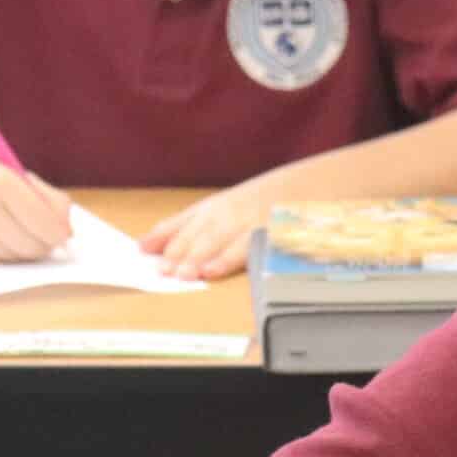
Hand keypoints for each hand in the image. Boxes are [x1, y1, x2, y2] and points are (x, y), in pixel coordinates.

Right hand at [0, 155, 72, 263]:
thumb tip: (68, 231)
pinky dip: (5, 251)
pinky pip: (2, 261)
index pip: (46, 223)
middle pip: (36, 245)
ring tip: (7, 224)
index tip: (64, 231)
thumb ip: (44, 197)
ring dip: (23, 246)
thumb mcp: (8, 173)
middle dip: (45, 242)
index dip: (61, 231)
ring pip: (20, 257)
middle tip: (39, 229)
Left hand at [140, 176, 272, 278]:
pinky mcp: (270, 231)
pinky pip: (245, 248)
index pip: (185, 220)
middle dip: (178, 251)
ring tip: (180, 274)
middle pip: (198, 232)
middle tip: (160, 270)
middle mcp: (231, 210)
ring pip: (217, 240)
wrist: (315, 182)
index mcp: (219, 205)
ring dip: (196, 257)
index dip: (163, 234)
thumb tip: (158, 244)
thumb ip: (201, 225)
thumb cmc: (272, 199)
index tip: (142, 249)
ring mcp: (250, 219)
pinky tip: (212, 271)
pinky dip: (228, 259)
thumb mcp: (235, 206)